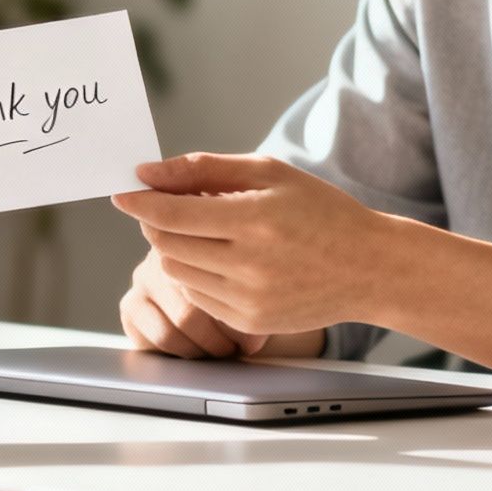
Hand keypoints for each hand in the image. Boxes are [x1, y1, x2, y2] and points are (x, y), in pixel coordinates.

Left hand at [112, 153, 391, 337]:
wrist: (369, 268)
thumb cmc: (319, 210)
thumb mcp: (268, 173)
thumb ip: (203, 169)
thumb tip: (148, 171)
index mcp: (254, 220)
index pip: (171, 213)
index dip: (140, 201)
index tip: (122, 191)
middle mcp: (249, 264)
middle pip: (166, 244)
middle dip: (157, 222)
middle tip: (168, 205)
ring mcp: (249, 299)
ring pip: (177, 272)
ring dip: (175, 248)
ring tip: (205, 230)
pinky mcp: (250, 322)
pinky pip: (198, 296)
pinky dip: (197, 274)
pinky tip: (224, 258)